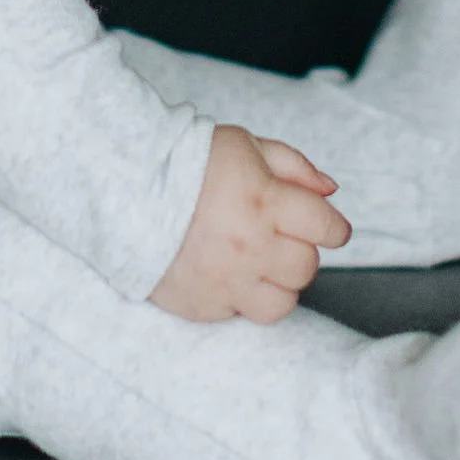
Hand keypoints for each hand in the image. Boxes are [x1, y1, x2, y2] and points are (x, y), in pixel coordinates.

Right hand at [151, 125, 350, 322]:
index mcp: (265, 201)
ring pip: (283, 303)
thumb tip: (331, 191)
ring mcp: (227, 282)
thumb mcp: (246, 144)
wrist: (126, 187)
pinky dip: (241, 297)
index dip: (333, 227)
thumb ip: (294, 166)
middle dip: (301, 250)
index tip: (329, 227)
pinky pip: (241, 314)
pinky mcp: (203, 306)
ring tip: (259, 261)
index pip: (326, 227)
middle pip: (307, 267)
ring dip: (279, 282)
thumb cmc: (189, 160)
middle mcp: (251, 247)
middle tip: (279, 235)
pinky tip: (227, 272)